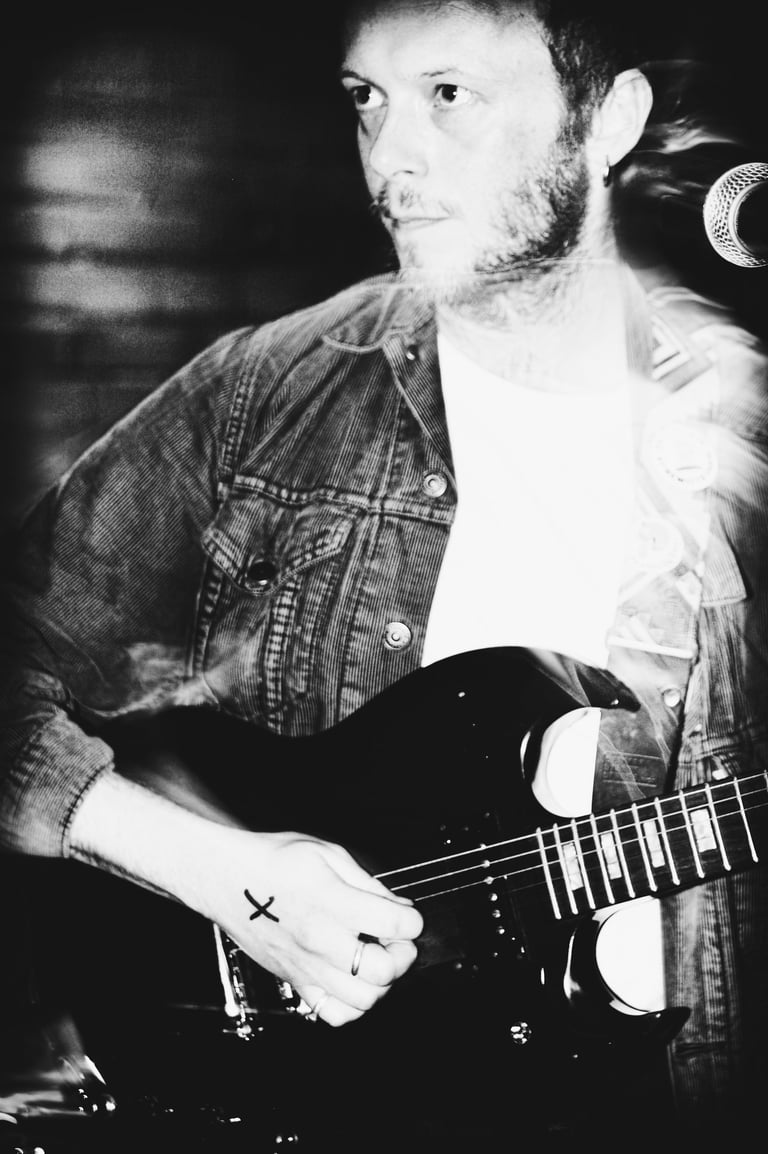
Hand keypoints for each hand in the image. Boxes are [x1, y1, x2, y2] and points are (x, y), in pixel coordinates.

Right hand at [194, 826, 423, 1026]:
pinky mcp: (295, 981)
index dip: (412, 920)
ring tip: (377, 961)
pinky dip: (354, 1004)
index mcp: (333, 902)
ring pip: (363, 999)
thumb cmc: (273, 860)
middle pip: (383, 971)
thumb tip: (399, 907)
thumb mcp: (327, 854)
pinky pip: (334, 1013)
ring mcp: (307, 966)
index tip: (408, 917)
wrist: (226, 878)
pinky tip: (354, 980)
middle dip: (402, 956)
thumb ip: (367, 883)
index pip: (395, 925)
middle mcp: (321, 940)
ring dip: (381, 982)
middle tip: (397, 942)